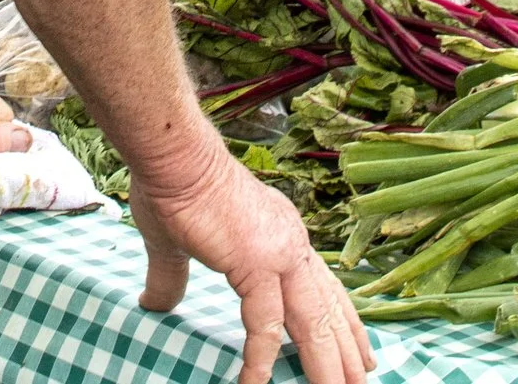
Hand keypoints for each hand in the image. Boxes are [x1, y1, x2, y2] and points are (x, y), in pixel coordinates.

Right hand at [131, 150, 371, 383]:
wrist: (173, 156)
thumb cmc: (173, 187)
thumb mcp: (179, 244)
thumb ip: (174, 278)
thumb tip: (154, 303)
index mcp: (282, 235)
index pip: (324, 287)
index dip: (344, 321)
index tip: (362, 349)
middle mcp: (291, 244)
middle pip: (328, 309)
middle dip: (346, 351)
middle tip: (363, 381)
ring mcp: (278, 254)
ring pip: (311, 322)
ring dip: (324, 364)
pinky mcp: (256, 264)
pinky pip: (265, 325)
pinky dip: (261, 359)